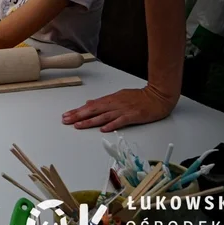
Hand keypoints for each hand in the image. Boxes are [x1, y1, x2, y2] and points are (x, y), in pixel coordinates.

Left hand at [62, 86, 177, 131]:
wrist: (158, 96)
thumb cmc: (139, 97)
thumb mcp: (118, 96)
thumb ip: (104, 101)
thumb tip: (89, 102)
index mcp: (110, 99)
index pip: (90, 105)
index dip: (77, 110)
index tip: (66, 115)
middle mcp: (114, 104)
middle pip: (93, 110)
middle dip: (78, 115)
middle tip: (66, 120)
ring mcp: (123, 110)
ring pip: (103, 116)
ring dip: (90, 121)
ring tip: (78, 125)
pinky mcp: (133, 116)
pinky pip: (121, 121)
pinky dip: (111, 124)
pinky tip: (103, 129)